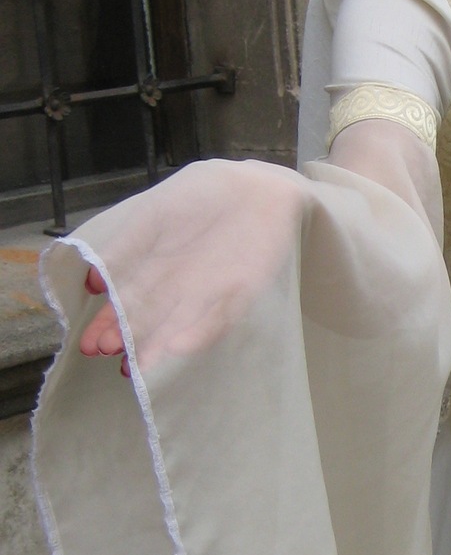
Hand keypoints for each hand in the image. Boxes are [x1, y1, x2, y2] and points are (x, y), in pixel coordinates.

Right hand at [75, 160, 305, 376]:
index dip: (109, 322)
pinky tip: (175, 348)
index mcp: (156, 267)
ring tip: (133, 366)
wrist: (258, 188)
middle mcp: (178, 286)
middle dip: (124, 337)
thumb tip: (94, 282)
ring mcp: (208, 293)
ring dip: (154, 346)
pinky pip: (216, 320)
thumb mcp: (157, 214)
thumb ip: (128, 244)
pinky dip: (197, 334)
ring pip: (176, 326)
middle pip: (147, 319)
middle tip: (102, 352)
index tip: (88, 344)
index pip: (127, 301)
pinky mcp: (239, 295)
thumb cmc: (205, 195)